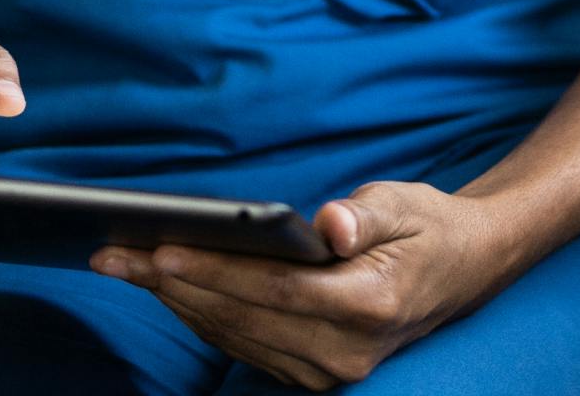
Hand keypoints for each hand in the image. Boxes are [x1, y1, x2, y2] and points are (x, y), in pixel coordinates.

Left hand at [90, 179, 505, 388]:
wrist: (463, 271)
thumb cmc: (428, 227)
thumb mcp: (405, 203)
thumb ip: (364, 215)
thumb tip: (328, 224)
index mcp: (369, 306)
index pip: (273, 290)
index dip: (214, 270)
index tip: (160, 249)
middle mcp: (345, 352)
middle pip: (242, 317)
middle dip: (173, 285)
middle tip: (116, 257)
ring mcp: (328, 373)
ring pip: (235, 337)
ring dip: (178, 303)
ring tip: (129, 269)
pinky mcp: (314, 376)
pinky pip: (246, 348)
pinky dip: (205, 318)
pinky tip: (174, 292)